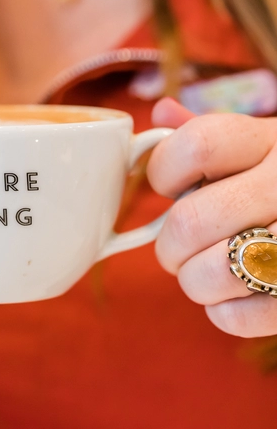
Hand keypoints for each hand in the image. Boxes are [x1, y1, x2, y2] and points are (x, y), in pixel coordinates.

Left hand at [147, 97, 276, 336]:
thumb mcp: (262, 145)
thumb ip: (211, 134)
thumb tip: (162, 111)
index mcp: (271, 142)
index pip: (196, 145)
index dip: (163, 171)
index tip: (167, 186)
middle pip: (192, 220)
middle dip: (169, 245)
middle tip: (176, 249)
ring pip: (215, 272)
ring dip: (193, 282)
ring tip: (202, 275)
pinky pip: (244, 317)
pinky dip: (225, 314)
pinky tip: (234, 298)